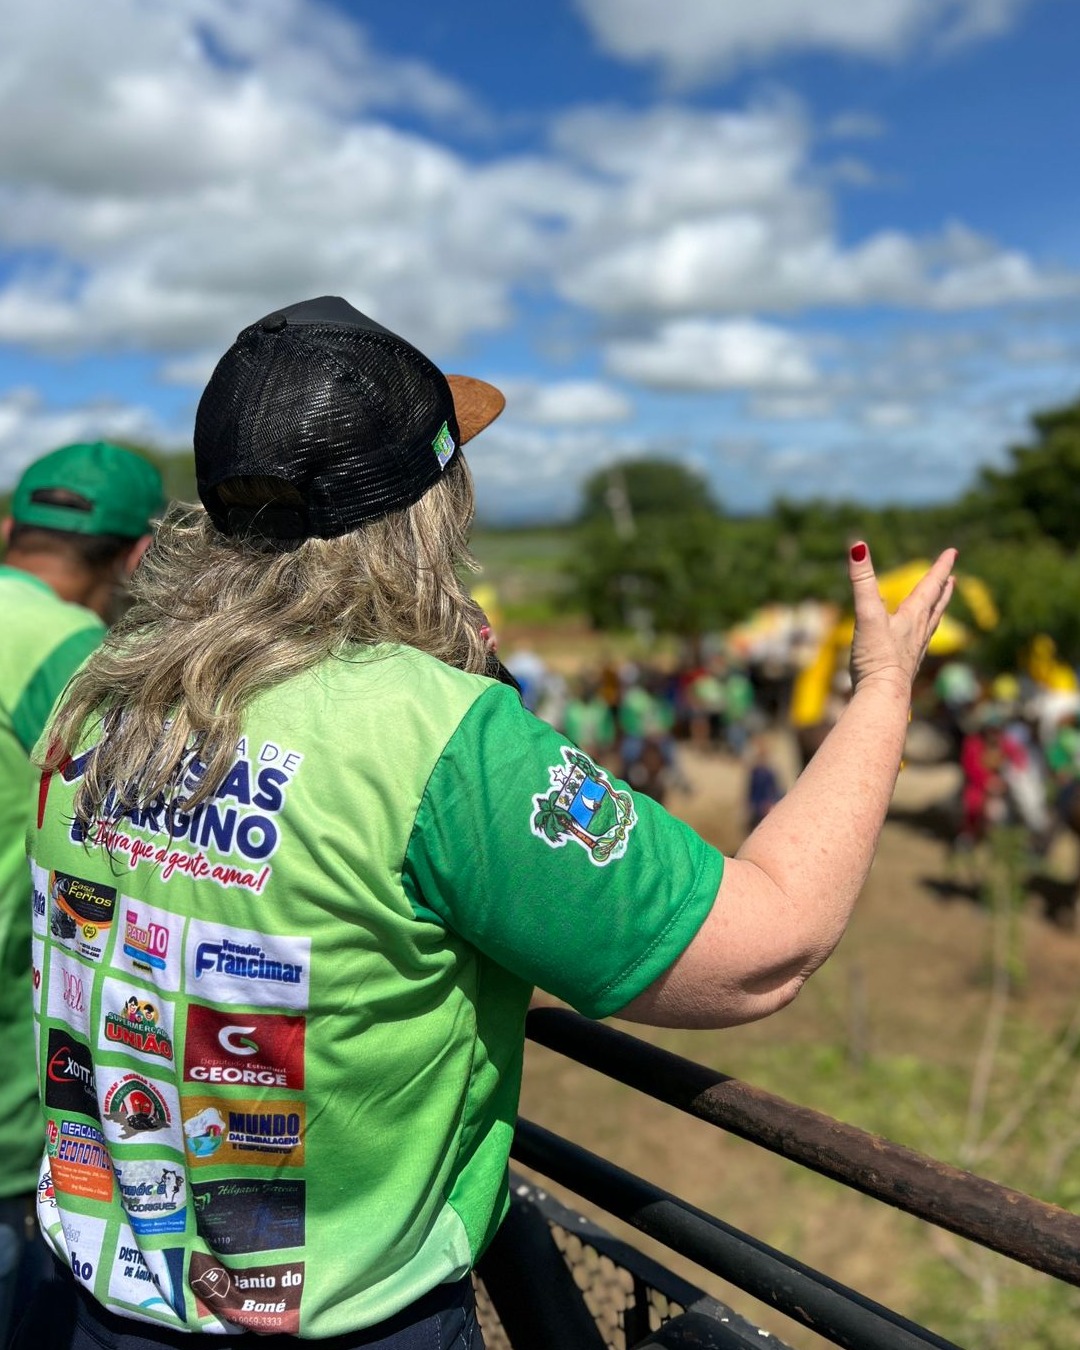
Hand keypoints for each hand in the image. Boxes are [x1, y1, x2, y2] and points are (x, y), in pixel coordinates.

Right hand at [848, 542, 956, 698]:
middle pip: (935, 606)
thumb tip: (857, 546)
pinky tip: (911, 641)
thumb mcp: (867, 614)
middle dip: (943, 590)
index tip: (952, 552)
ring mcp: (912, 651)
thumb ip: (862, 581)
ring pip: (929, 626)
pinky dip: (919, 635)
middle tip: (953, 578)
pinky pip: (916, 645)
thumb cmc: (877, 658)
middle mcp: (917, 633)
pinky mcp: (903, 668)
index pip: (930, 586)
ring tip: (939, 606)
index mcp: (912, 617)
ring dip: (935, 612)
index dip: (940, 567)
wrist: (882, 697)